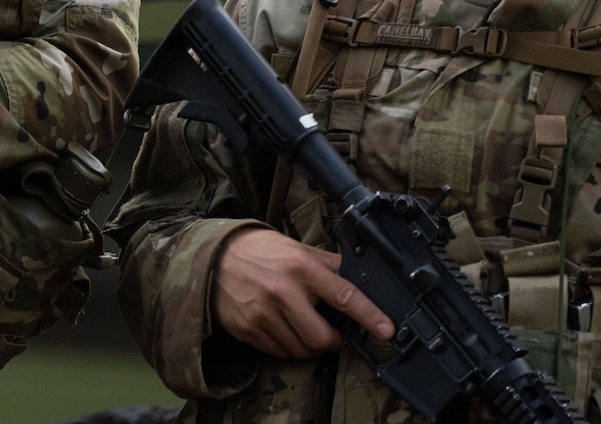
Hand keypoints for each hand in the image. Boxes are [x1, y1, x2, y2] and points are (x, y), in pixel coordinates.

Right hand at [212, 228, 393, 358]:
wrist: (214, 257)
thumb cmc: (259, 251)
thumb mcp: (296, 248)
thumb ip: (327, 264)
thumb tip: (360, 276)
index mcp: (300, 268)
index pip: (343, 295)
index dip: (368, 315)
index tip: (386, 329)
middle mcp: (282, 292)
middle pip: (322, 337)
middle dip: (333, 340)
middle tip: (333, 333)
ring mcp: (263, 314)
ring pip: (301, 350)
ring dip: (310, 346)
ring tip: (304, 328)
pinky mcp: (248, 329)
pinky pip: (279, 353)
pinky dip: (288, 347)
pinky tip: (284, 330)